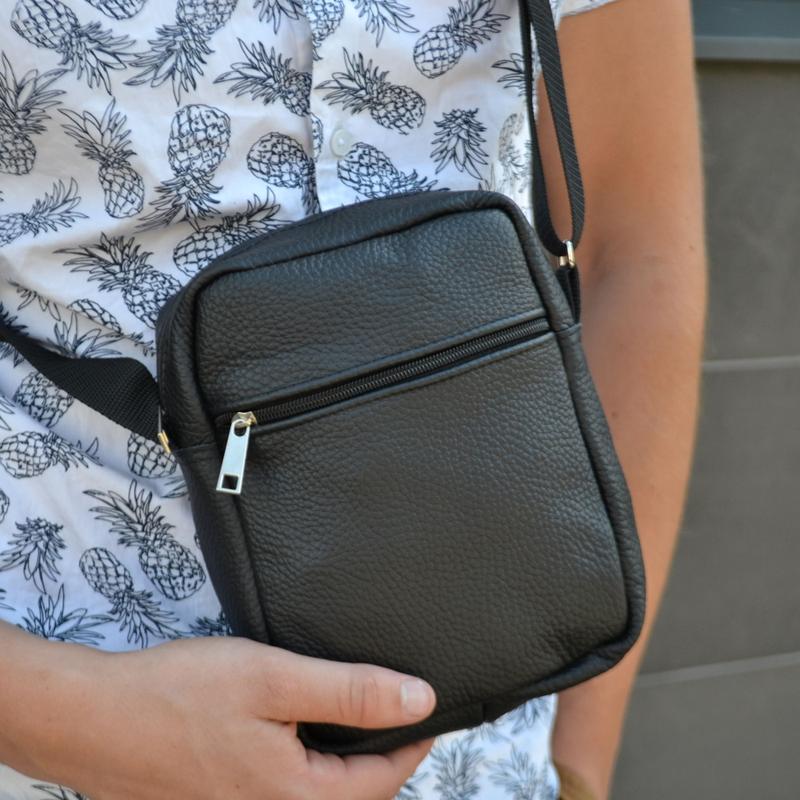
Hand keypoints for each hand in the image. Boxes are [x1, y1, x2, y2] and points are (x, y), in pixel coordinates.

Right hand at [10, 633, 436, 798]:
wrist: (92, 718)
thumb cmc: (178, 694)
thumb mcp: (275, 678)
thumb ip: (350, 691)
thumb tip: (420, 700)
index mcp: (294, 798)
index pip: (381, 783)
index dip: (413, 745)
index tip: (431, 713)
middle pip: (348, 795)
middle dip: (378, 758)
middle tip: (394, 712)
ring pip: (314, 793)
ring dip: (339, 760)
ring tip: (351, 716)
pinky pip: (279, 791)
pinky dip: (301, 764)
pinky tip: (294, 730)